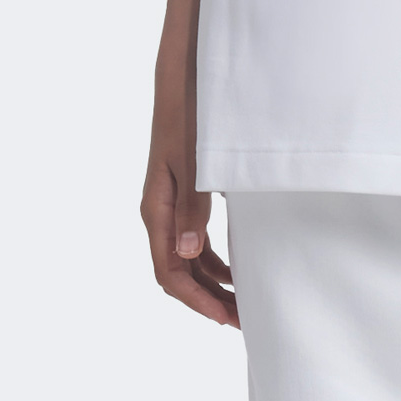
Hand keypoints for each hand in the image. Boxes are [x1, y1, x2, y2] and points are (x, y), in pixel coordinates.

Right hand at [141, 85, 237, 327]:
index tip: (225, 317)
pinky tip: (236, 269)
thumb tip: (187, 255)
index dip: (196, 300)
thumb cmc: (187, 118)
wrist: (183, 80)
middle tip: (243, 320)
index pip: (169, 272)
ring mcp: (170, 205)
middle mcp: (160, 213)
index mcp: (157, 209)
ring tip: (242, 302)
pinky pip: (194, 241)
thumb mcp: (193, 164)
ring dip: (212, 284)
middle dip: (207, 300)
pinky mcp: (183, 196)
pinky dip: (213, 260)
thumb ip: (191, 209)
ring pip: (187, 260)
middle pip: (178, 272)